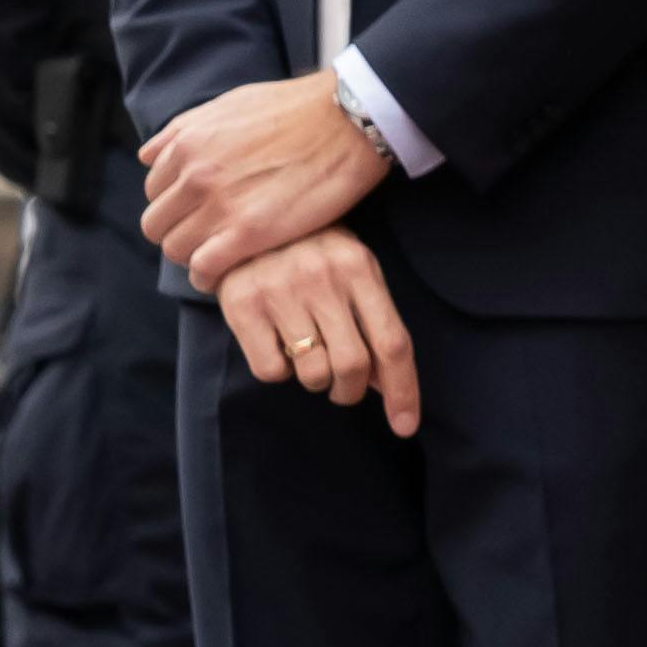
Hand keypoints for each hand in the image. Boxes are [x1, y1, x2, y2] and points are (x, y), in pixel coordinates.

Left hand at [142, 71, 388, 290]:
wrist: (347, 121)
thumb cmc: (296, 109)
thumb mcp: (228, 104)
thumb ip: (185, 130)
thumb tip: (151, 155)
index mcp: (186, 144)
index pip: (154, 192)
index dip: (176, 206)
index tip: (198, 215)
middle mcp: (193, 175)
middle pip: (157, 225)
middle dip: (178, 233)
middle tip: (208, 238)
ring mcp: (217, 206)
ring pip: (175, 250)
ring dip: (194, 257)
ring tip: (220, 258)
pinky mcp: (247, 233)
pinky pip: (203, 269)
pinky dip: (207, 278)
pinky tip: (225, 276)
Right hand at [219, 230, 419, 434]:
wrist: (244, 220)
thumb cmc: (310, 252)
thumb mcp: (352, 272)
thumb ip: (374, 321)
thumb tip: (386, 386)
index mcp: (359, 267)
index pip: (392, 342)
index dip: (403, 391)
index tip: (404, 426)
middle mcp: (322, 276)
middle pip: (354, 365)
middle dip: (351, 391)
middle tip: (343, 388)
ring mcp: (280, 288)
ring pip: (313, 373)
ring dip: (315, 381)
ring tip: (307, 355)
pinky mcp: (242, 303)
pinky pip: (271, 370)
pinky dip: (279, 371)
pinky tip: (276, 344)